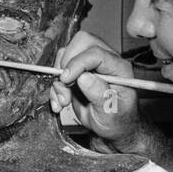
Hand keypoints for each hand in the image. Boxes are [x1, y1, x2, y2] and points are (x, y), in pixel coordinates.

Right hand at [49, 30, 141, 147]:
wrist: (112, 129)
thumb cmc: (117, 120)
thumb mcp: (112, 112)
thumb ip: (100, 94)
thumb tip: (84, 77)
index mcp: (118, 68)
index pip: (96, 53)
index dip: (78, 63)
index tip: (66, 79)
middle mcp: (104, 62)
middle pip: (81, 42)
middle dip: (67, 63)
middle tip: (66, 85)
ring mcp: (89, 66)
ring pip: (66, 55)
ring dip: (59, 79)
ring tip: (64, 101)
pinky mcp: (76, 74)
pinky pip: (58, 71)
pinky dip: (54, 88)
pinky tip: (60, 103)